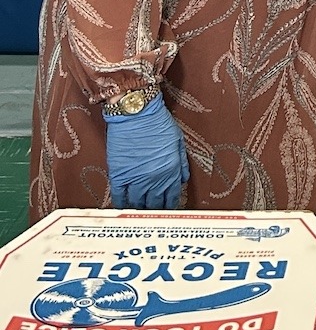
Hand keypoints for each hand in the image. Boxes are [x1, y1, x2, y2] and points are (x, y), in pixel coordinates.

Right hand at [103, 93, 189, 208]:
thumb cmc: (157, 122)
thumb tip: (183, 178)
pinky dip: (122, 205)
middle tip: (154, 216)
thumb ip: (181, 162)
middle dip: (156, 211)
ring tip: (140, 215)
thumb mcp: (178, 140)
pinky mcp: (119, 175)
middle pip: (156, 204)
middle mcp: (154, 179)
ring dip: (140, 211)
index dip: (171, 206)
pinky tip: (123, 209)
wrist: (136, 113)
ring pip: (138, 204)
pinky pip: (120, 197)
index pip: (172, 197)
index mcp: (171, 171)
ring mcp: (135, 179)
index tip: (169, 211)